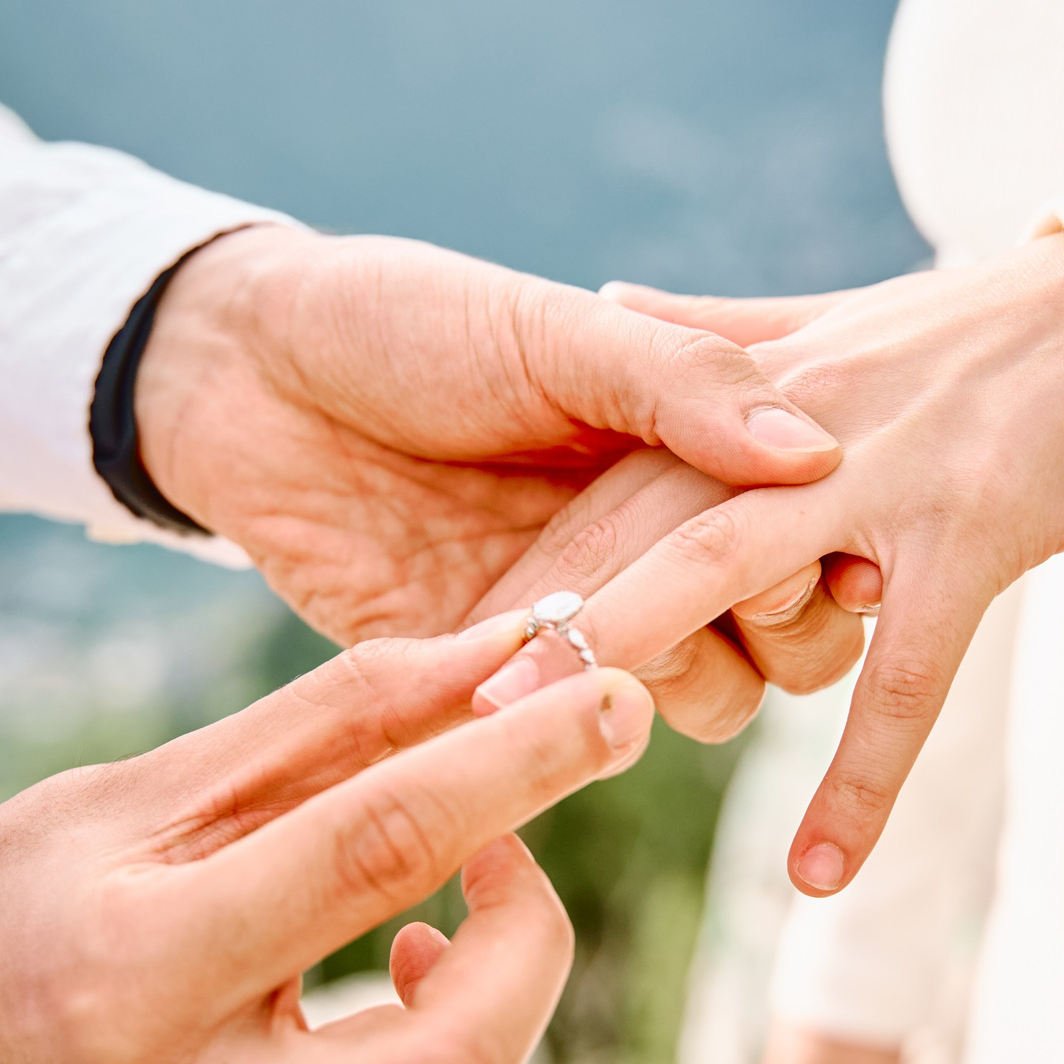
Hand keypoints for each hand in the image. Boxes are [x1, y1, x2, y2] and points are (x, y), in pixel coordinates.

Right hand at [0, 622, 647, 1063]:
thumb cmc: (41, 885)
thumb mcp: (164, 778)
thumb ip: (345, 718)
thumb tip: (520, 660)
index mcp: (138, 962)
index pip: (377, 851)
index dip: (520, 765)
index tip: (613, 704)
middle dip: (530, 949)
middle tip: (502, 867)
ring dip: (497, 1052)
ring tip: (431, 963)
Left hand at [132, 225, 867, 738]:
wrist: (236, 371)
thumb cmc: (404, 320)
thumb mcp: (553, 333)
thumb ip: (682, 384)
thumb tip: (814, 456)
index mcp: (677, 459)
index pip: (800, 538)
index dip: (817, 559)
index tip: (827, 558)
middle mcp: (641, 549)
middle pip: (773, 643)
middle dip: (779, 636)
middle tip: (735, 603)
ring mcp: (566, 624)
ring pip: (689, 702)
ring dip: (674, 684)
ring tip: (604, 640)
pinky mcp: (478, 686)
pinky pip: (554, 743)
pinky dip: (560, 733)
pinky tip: (532, 693)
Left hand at [468, 232, 1063, 891]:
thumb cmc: (974, 326)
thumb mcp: (826, 318)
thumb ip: (713, 332)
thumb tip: (618, 293)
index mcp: (751, 393)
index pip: (621, 484)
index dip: (542, 564)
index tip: (458, 637)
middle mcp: (792, 435)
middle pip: (640, 523)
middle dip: (553, 609)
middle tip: (466, 700)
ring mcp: (876, 483)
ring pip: (735, 578)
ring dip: (657, 661)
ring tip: (581, 743)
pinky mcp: (964, 539)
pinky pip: (900, 679)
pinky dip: (859, 777)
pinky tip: (816, 874)